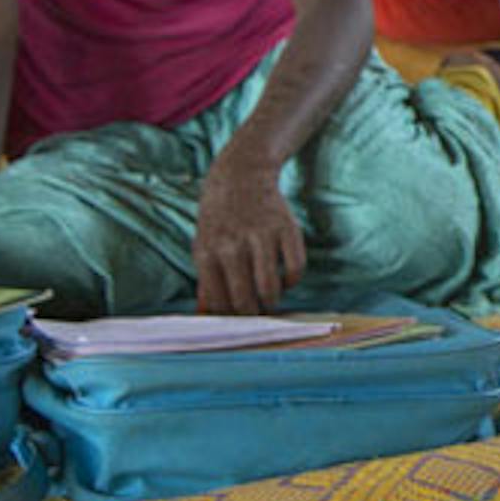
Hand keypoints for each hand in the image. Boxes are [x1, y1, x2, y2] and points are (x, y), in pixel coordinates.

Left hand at [193, 154, 305, 313]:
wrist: (240, 175)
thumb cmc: (218, 220)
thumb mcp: (203, 247)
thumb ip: (205, 283)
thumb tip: (206, 319)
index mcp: (207, 254)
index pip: (218, 302)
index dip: (229, 321)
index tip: (236, 325)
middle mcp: (232, 246)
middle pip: (244, 299)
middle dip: (252, 317)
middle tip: (256, 318)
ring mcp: (261, 236)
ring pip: (270, 288)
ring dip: (272, 302)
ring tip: (270, 301)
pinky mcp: (287, 228)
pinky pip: (296, 267)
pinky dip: (293, 281)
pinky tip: (286, 280)